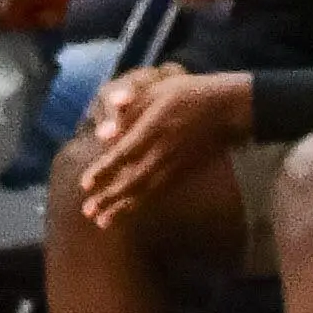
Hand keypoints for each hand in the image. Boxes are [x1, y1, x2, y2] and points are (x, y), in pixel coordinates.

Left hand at [75, 65, 252, 228]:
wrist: (226, 109)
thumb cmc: (188, 94)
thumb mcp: (158, 89)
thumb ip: (131, 108)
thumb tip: (105, 129)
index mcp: (155, 127)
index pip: (124, 153)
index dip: (104, 170)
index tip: (85, 184)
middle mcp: (163, 150)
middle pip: (132, 179)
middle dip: (109, 197)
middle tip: (88, 211)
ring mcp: (174, 164)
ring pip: (145, 191)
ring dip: (122, 208)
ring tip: (102, 223)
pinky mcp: (182, 172)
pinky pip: (158, 193)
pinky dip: (141, 205)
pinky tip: (128, 213)